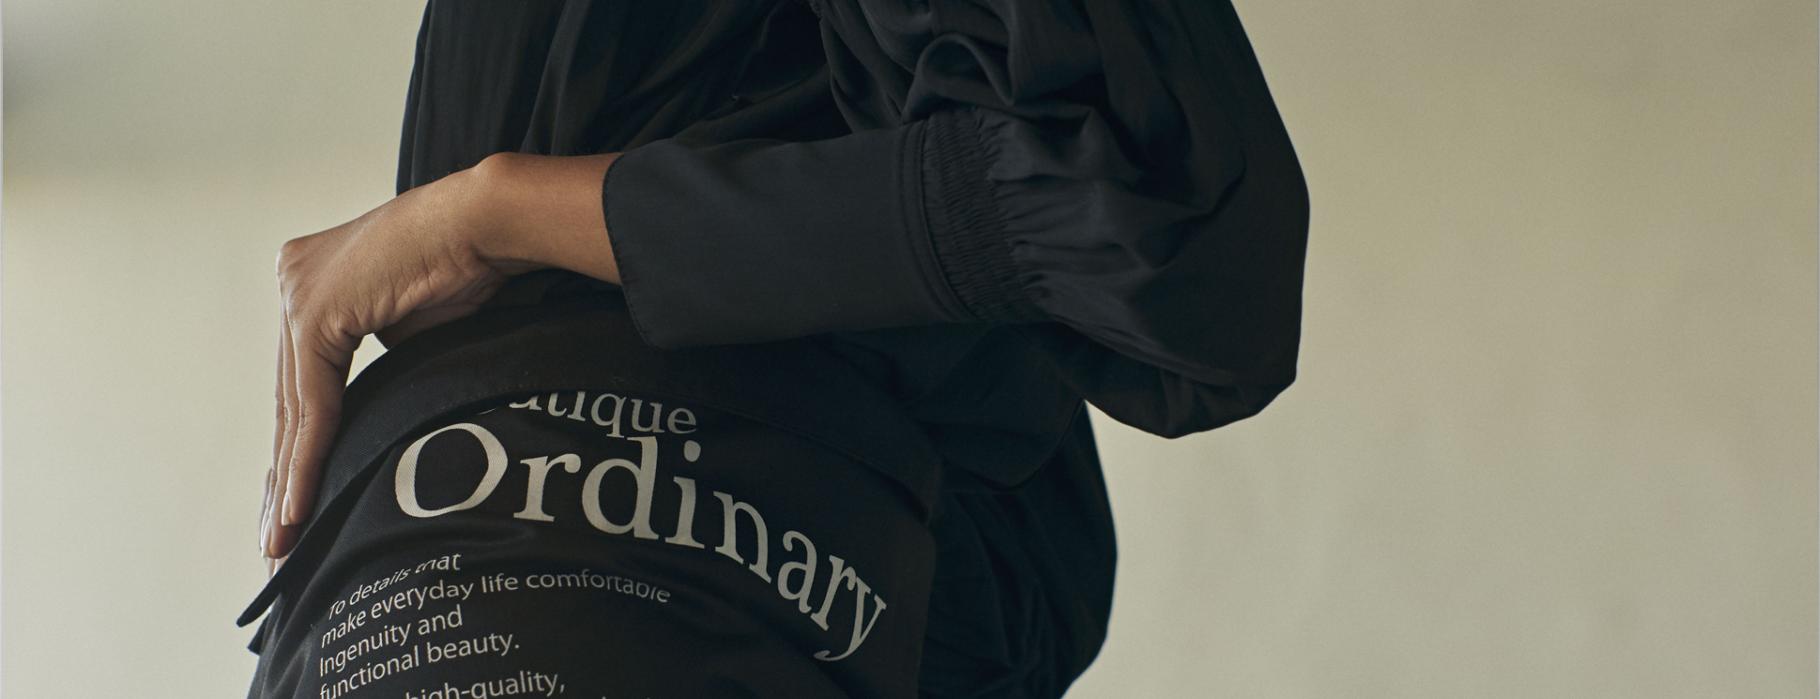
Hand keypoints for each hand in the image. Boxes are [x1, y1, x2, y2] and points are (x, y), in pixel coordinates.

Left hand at [260, 152, 623, 567]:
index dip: (298, 446)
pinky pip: (311, 400)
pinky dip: (309, 454)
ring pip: (292, 406)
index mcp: (311, 281)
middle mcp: (293, 281)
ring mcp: (297, 292)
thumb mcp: (411, 332)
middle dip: (285, 474)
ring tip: (286, 536)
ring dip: (291, 478)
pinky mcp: (313, 309)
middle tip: (277, 538)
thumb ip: (377, 367)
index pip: (299, 382)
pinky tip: (301, 502)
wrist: (487, 224)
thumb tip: (373, 421)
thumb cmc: (468, 269)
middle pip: (288, 398)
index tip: (294, 502)